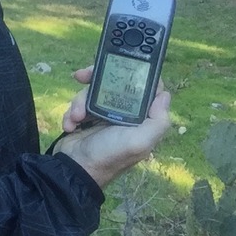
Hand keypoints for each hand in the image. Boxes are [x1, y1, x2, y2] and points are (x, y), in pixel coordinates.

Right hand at [52, 66, 171, 188]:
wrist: (73, 169)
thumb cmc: (108, 155)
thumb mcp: (139, 142)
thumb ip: (157, 121)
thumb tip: (165, 95)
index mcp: (139, 118)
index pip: (142, 87)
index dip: (132, 74)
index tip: (117, 66)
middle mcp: (123, 114)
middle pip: (112, 83)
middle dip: (94, 81)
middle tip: (81, 76)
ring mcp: (102, 115)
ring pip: (91, 92)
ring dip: (79, 102)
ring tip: (76, 117)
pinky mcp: (84, 118)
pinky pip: (77, 104)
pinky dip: (71, 113)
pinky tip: (70, 125)